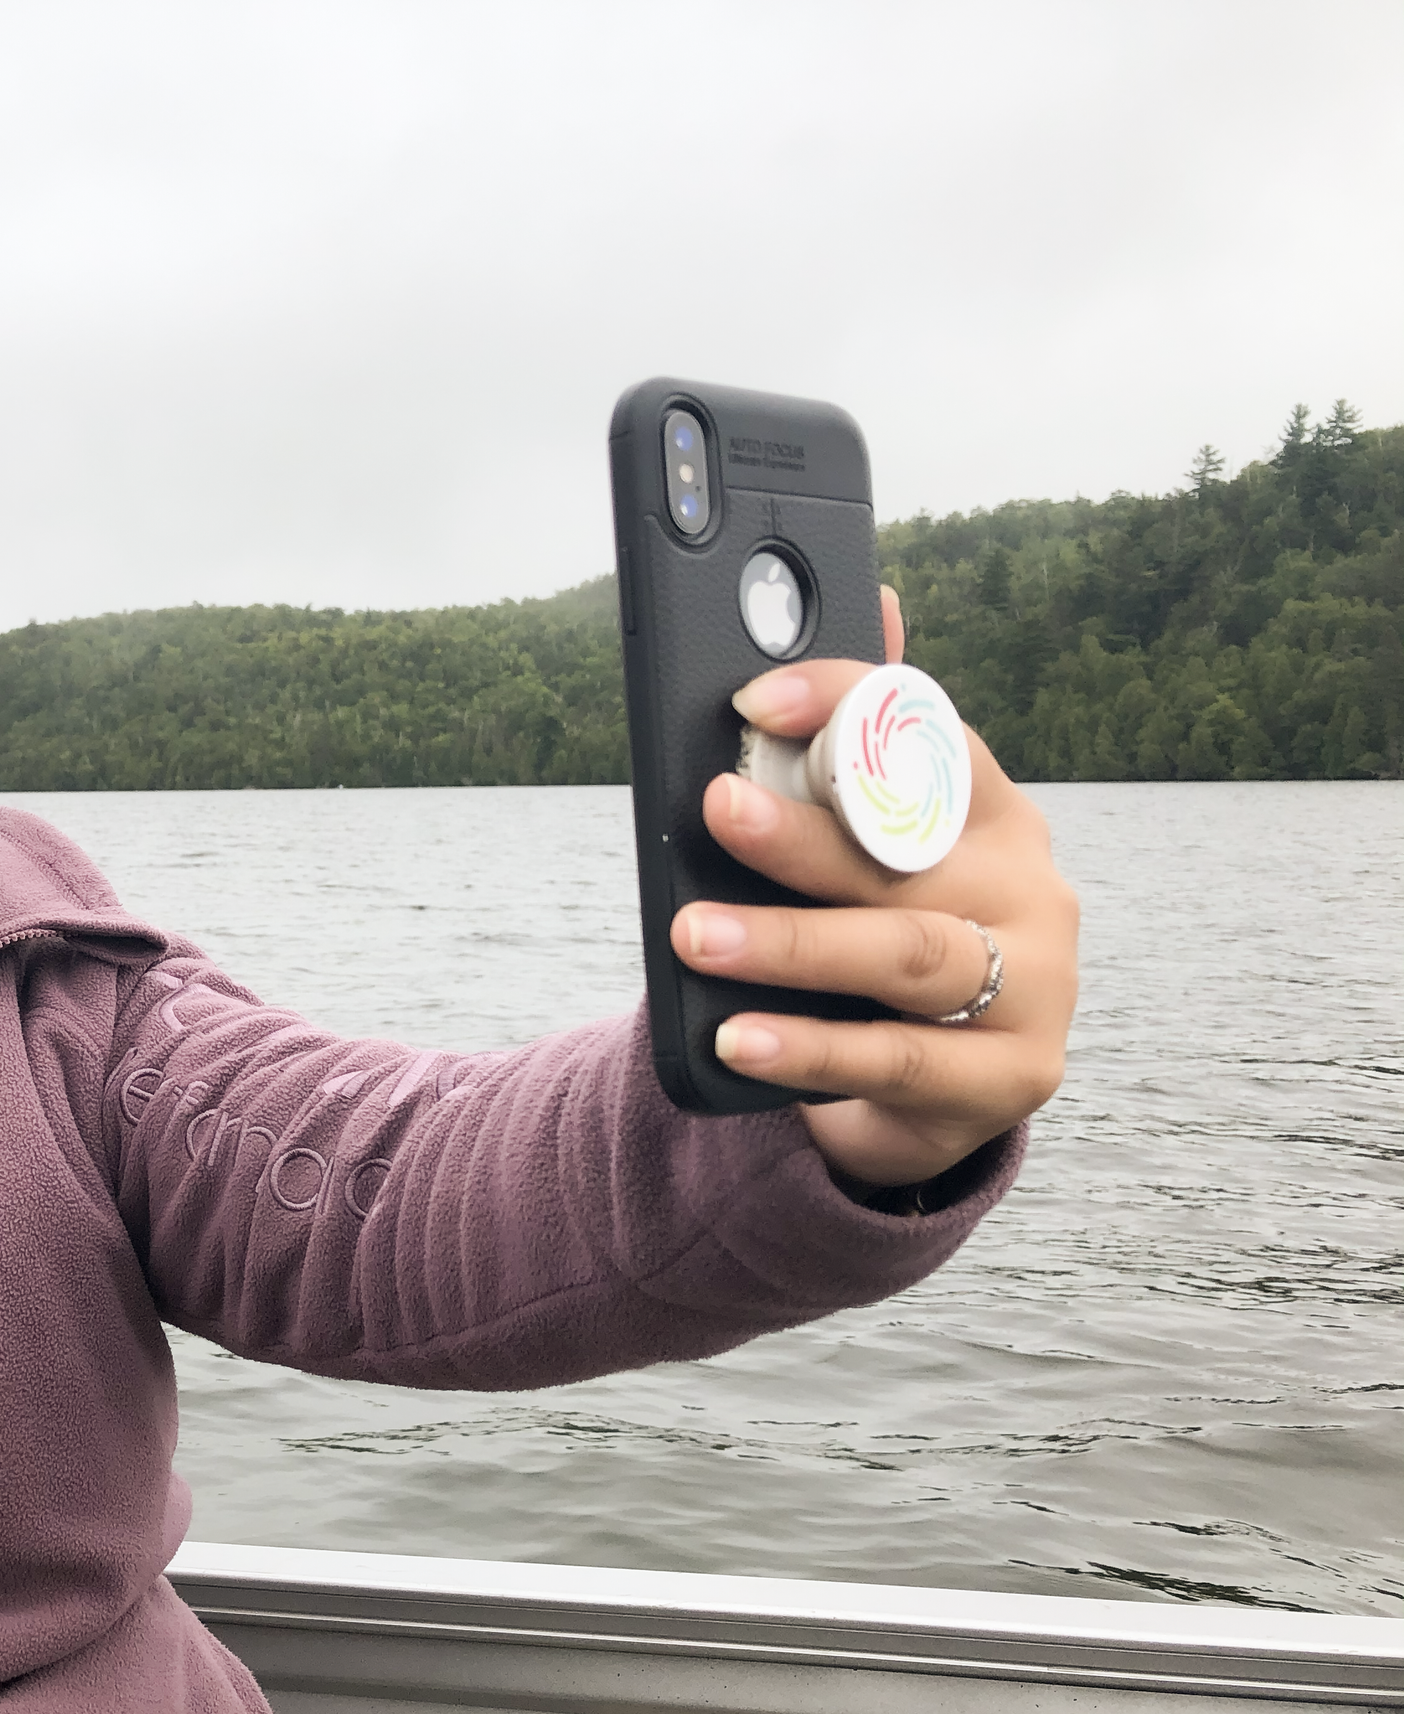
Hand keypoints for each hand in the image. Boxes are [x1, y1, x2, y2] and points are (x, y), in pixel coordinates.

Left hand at [675, 588, 1078, 1187]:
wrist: (930, 1095)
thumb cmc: (879, 940)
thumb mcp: (861, 856)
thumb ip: (852, 752)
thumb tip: (873, 600)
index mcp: (990, 814)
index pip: (930, 736)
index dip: (847, 708)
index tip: (756, 699)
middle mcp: (1030, 891)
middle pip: (909, 855)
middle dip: (804, 833)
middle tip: (714, 810)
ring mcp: (1035, 989)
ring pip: (907, 956)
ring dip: (791, 944)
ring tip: (696, 936)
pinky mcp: (1012, 1079)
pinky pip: (900, 1060)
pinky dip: (810, 1049)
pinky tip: (738, 1040)